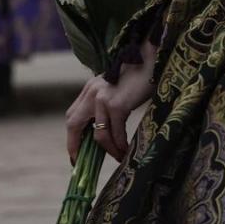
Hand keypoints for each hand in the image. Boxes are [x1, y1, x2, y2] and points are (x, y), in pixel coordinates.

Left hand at [66, 41, 156, 162]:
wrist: (152, 60)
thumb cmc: (139, 76)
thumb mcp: (115, 88)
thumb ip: (105, 103)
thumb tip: (102, 129)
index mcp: (89, 89)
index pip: (72, 117)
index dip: (71, 137)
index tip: (75, 154)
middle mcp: (92, 94)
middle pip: (74, 125)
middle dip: (75, 146)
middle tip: (83, 163)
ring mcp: (103, 99)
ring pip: (98, 134)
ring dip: (108, 149)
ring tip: (118, 157)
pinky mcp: (117, 105)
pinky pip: (116, 132)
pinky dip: (120, 144)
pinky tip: (126, 149)